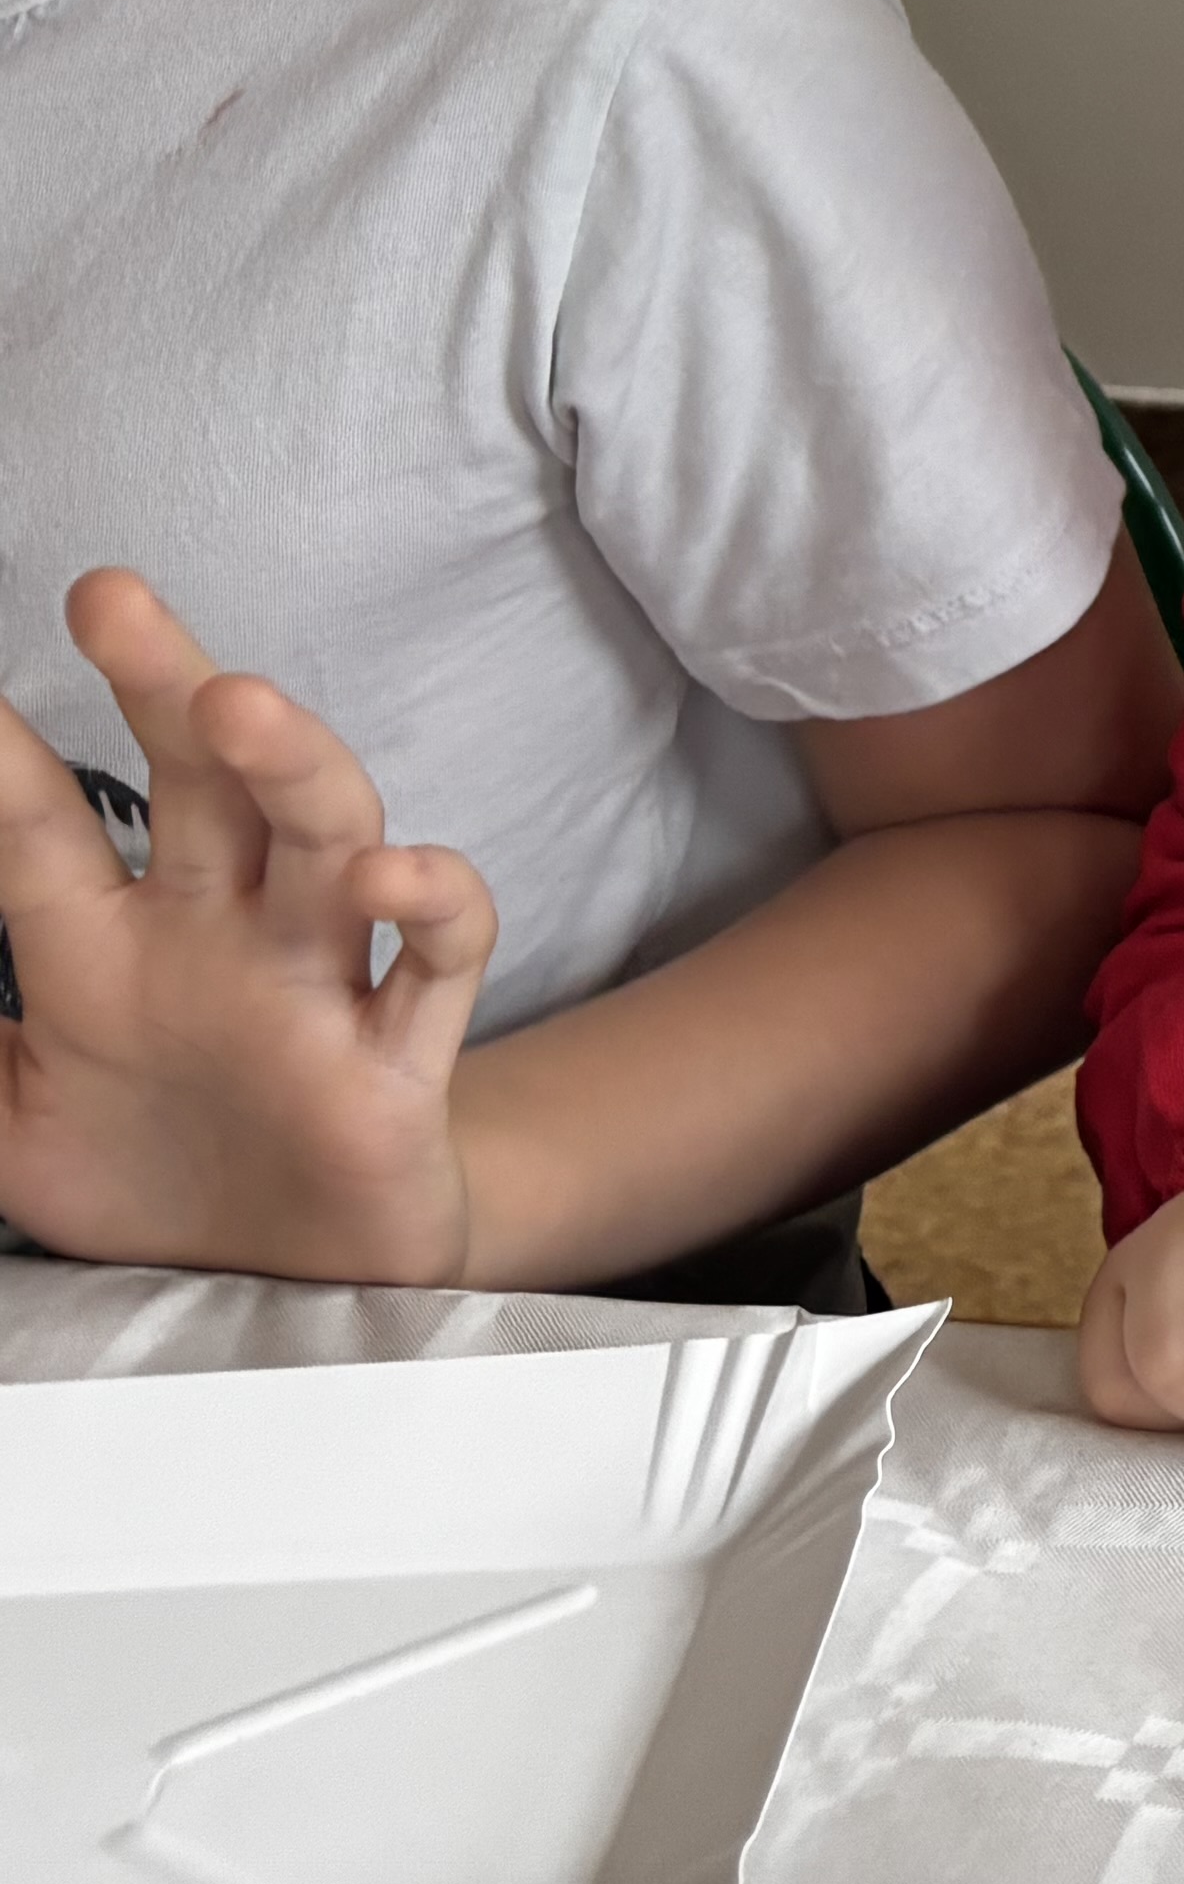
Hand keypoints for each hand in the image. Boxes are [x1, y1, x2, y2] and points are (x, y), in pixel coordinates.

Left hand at [0, 570, 496, 1282]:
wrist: (290, 1287)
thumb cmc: (152, 1180)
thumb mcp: (5, 1136)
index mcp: (109, 957)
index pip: (44, 836)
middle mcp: (219, 943)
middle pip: (202, 785)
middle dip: (161, 683)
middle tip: (108, 596)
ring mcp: (318, 985)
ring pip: (326, 835)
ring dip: (290, 763)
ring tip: (236, 701)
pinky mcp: (401, 1054)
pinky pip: (440, 956)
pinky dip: (434, 902)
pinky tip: (391, 875)